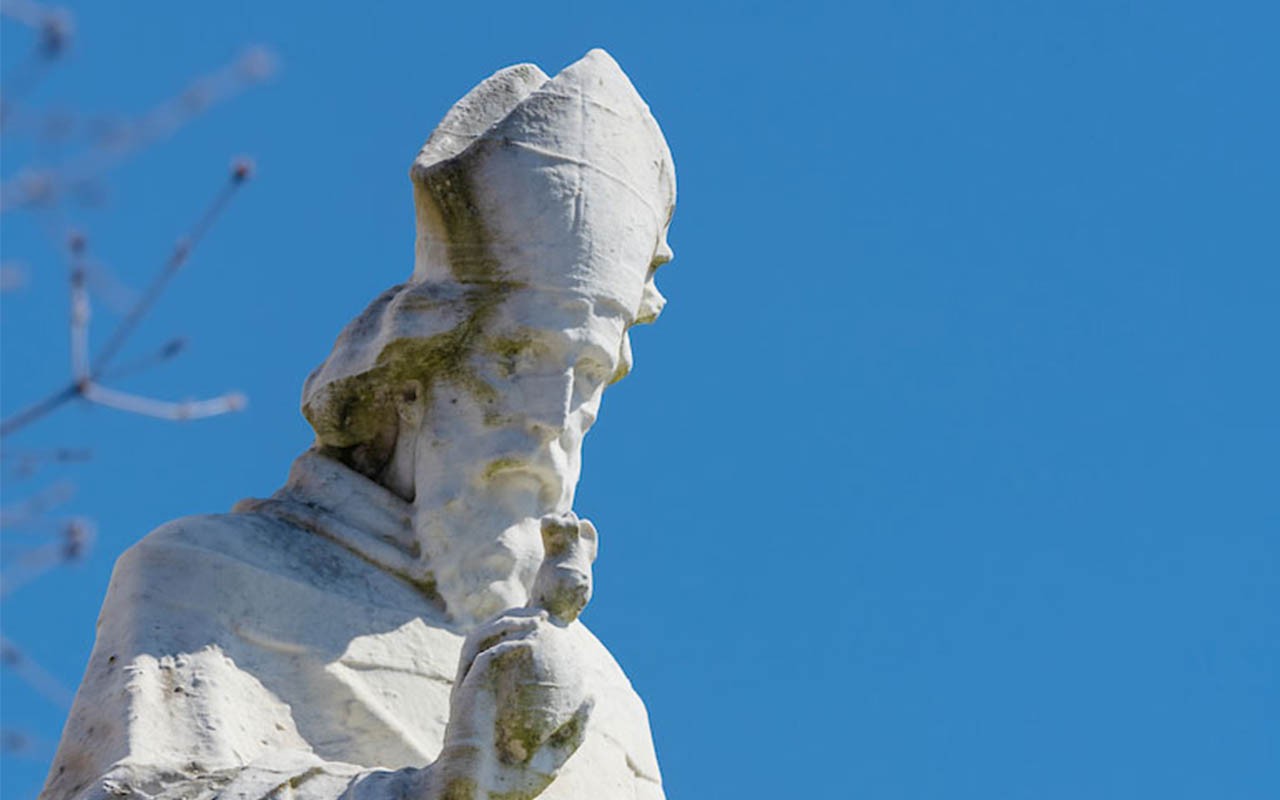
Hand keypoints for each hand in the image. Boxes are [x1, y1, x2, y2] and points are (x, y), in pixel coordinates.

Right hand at [431, 609, 592, 797]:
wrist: (480, 798)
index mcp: (493, 702)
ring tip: (539, 619)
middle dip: (514, 618)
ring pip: (480, 640)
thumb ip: (573, 728)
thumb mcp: (554, 757)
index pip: (505, 659)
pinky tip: (529, 641)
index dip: (524, 636)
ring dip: (508, 622)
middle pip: (490, 640)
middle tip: (547, 615)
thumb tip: (593, 697)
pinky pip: (483, 658)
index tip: (555, 629)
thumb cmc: (511, 786)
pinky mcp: (465, 693)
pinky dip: (505, 643)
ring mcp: (469, 690)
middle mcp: (478, 691)